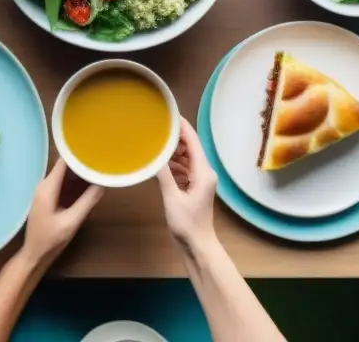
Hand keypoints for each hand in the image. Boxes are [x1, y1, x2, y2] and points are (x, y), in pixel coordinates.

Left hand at [21, 159, 102, 265]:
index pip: (64, 162)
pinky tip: (89, 185)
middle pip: (65, 167)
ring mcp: (46, 191)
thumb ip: (87, 202)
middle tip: (102, 161)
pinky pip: (64, 185)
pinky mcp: (49, 198)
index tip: (95, 151)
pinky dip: (76, 184)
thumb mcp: (71, 222)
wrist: (35, 255)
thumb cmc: (50, 239)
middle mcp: (45, 185)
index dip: (78, 155)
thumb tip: (102, 184)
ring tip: (99, 170)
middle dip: (82, 164)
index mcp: (47, 187)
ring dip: (80, 175)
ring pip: (65, 176)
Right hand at [158, 117, 217, 245]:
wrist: (197, 245)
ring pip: (187, 158)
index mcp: (203, 171)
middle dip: (175, 137)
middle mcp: (204, 172)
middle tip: (156, 129)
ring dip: (173, 151)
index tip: (169, 114)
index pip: (193, 141)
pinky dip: (173, 164)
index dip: (182, 126)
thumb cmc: (187, 223)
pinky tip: (160, 163)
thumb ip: (164, 175)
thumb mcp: (172, 198)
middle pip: (191, 147)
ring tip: (155, 143)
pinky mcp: (194, 187)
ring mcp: (200, 180)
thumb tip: (154, 155)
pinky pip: (184, 168)